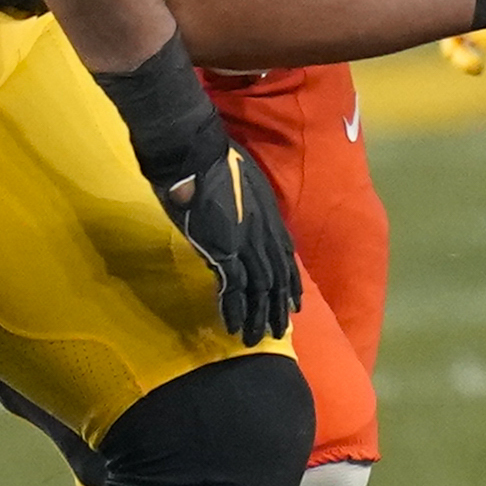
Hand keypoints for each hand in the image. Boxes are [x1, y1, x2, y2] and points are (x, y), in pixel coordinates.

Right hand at [89, 37, 299, 345]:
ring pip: (259, 288)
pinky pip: (232, 288)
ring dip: (258, 316)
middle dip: (277, 307)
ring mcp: (244, 241)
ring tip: (256, 338)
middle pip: (277, 278)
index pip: (286, 256)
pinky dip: (234, 309)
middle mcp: (263, 230)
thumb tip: (232, 207)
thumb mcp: (238, 178)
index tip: (293, 303)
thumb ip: (240, 198)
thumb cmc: (208, 154)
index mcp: (268, 214)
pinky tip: (233, 326)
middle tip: (278, 331)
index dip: (290, 282)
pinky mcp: (222, 249)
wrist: (192, 148)